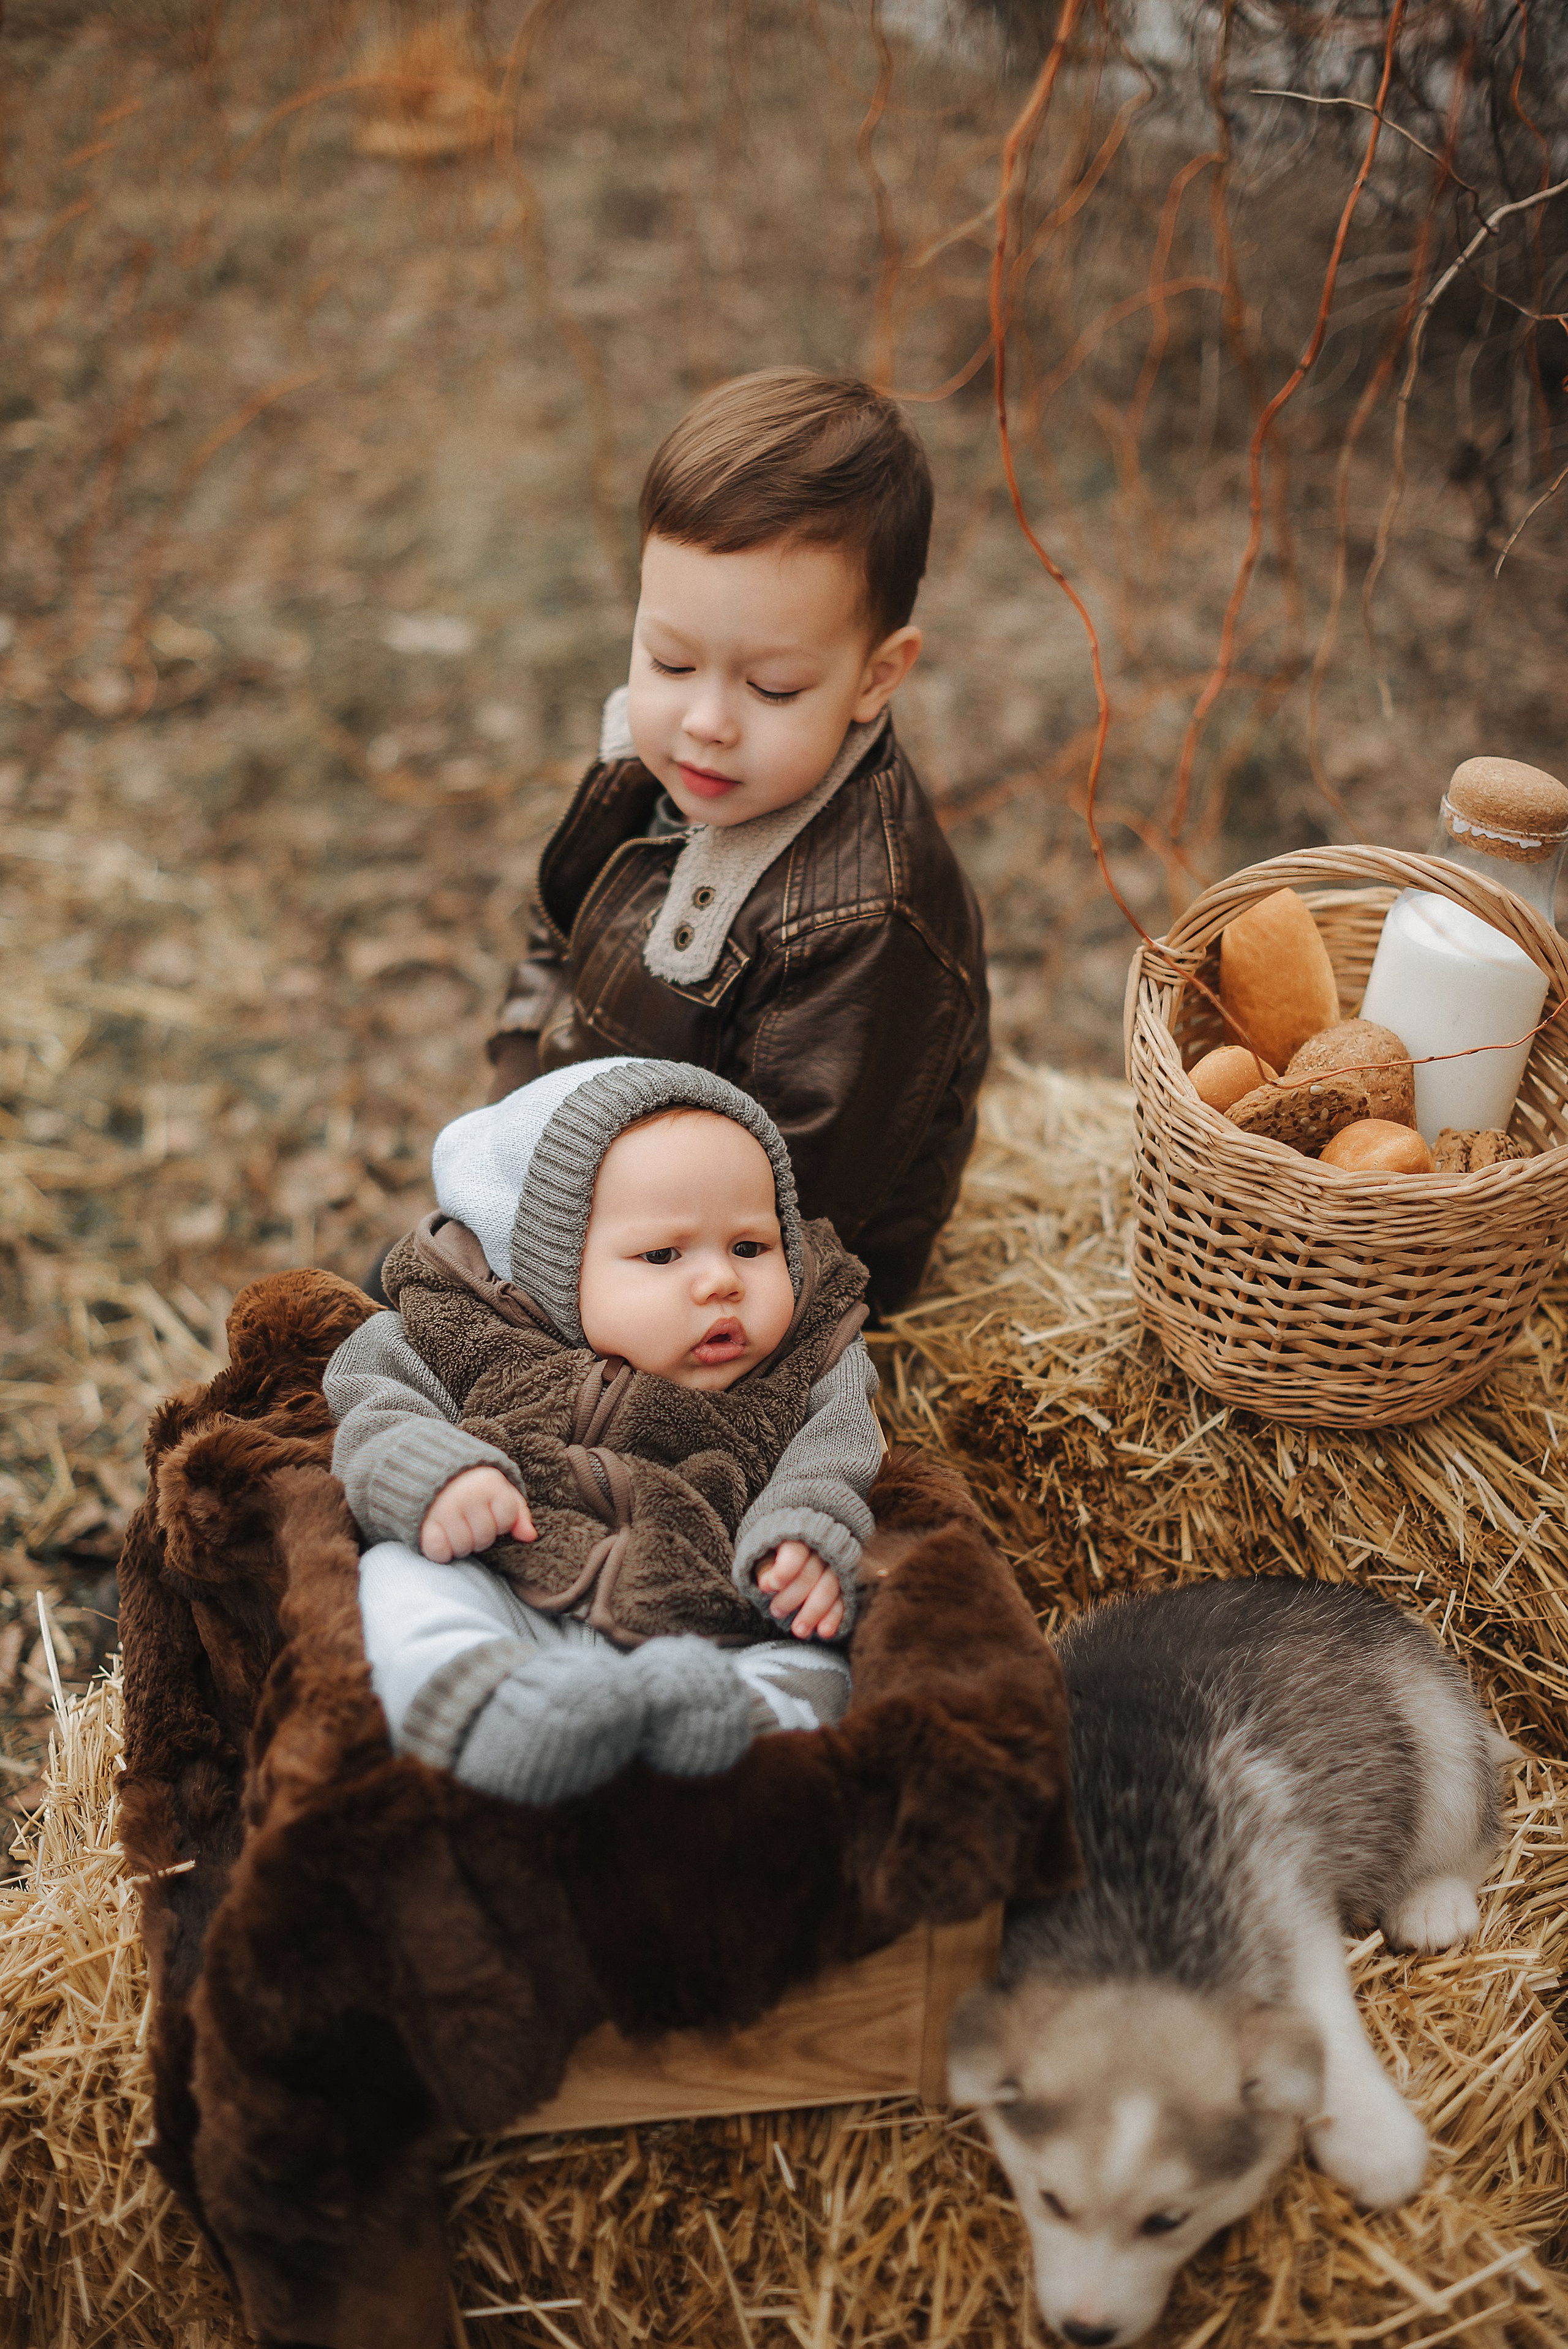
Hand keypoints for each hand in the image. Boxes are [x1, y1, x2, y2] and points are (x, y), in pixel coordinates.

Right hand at [420, 1468, 534, 1562]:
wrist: (424, 1468)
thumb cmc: (469, 1484)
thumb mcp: (498, 1488)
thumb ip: (518, 1511)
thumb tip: (530, 1537)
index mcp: (488, 1484)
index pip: (506, 1521)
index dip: (500, 1521)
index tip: (488, 1510)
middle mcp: (466, 1496)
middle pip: (484, 1539)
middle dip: (479, 1535)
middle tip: (468, 1521)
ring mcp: (443, 1510)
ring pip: (463, 1548)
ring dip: (460, 1544)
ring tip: (454, 1527)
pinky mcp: (423, 1524)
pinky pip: (439, 1552)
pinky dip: (440, 1550)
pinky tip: (440, 1535)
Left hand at [755, 1541, 843, 1639]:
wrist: (802, 1546)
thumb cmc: (776, 1555)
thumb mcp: (765, 1555)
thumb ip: (765, 1567)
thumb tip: (766, 1585)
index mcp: (799, 1537)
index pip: (795, 1553)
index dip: (783, 1571)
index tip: (767, 1587)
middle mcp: (822, 1548)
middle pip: (811, 1573)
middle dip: (793, 1597)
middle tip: (776, 1612)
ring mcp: (837, 1565)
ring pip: (830, 1588)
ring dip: (814, 1612)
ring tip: (799, 1631)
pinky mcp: (846, 1582)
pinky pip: (843, 1600)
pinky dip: (835, 1617)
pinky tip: (824, 1632)